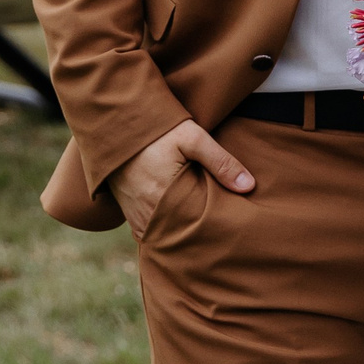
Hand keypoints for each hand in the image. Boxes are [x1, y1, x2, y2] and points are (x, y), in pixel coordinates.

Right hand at [113, 120, 256, 240]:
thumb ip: (221, 161)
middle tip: (224, 234)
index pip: (198, 228)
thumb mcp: (192, 138)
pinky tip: (182, 227)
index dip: (216, 228)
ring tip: (204, 231)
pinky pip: (152, 235)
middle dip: (201, 236)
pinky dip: (167, 233)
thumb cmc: (156, 130)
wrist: (115, 125)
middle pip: (183, 237)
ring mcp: (138, 218)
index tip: (232, 226)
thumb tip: (249, 186)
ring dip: (183, 235)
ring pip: (167, 237)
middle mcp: (149, 215)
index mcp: (165, 199)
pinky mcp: (130, 216)